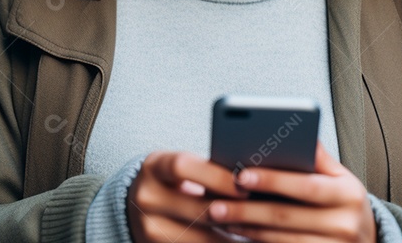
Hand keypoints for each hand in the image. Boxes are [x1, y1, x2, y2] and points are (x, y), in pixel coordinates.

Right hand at [127, 150, 250, 242]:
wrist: (139, 204)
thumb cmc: (175, 180)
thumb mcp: (183, 169)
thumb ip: (208, 172)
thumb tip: (251, 181)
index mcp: (154, 166)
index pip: (183, 167)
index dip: (216, 177)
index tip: (245, 187)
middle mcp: (145, 196)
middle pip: (195, 209)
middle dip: (232, 214)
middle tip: (262, 216)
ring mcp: (147, 226)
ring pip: (199, 238)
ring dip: (230, 239)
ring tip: (256, 234)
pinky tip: (236, 242)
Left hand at [205, 140, 377, 241]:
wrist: (369, 241)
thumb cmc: (345, 203)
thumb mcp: (341, 178)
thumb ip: (318, 157)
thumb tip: (296, 128)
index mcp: (349, 194)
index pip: (306, 186)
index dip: (272, 181)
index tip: (241, 175)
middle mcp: (346, 224)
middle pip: (287, 216)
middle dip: (247, 209)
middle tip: (216, 203)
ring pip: (281, 240)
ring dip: (247, 228)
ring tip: (221, 217)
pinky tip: (239, 233)